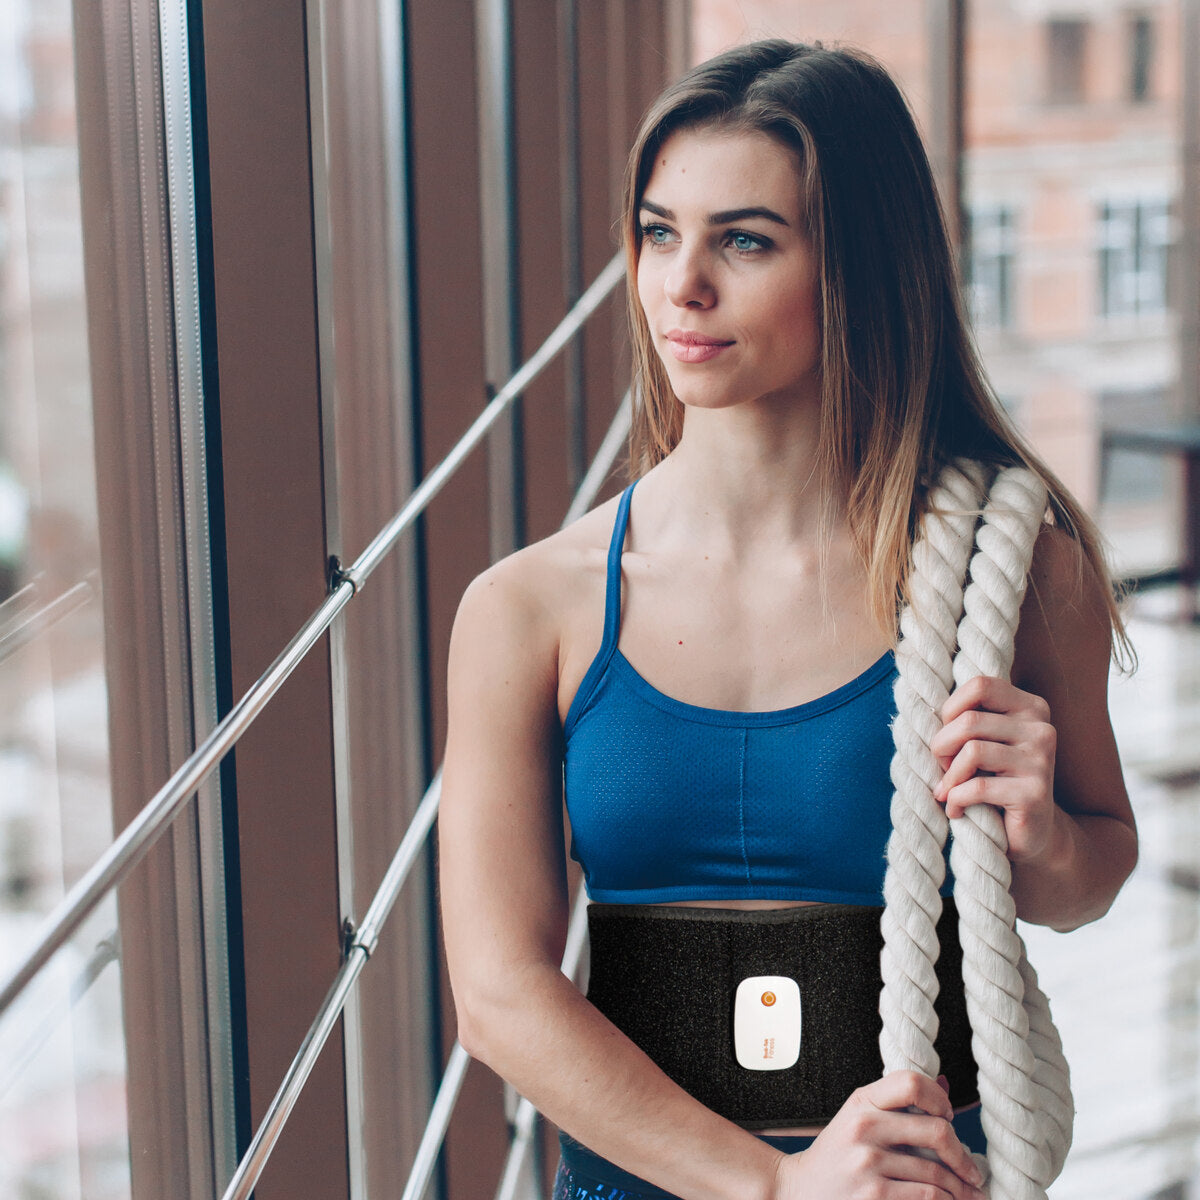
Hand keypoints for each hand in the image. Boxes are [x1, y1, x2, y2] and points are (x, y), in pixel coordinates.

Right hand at [771, 1073, 985, 1199]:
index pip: (911, 1083)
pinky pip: (927, 1196)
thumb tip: (945, 1086)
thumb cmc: (837, 1154)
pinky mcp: (874, 1196)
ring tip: (970, 1194)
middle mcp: (864, 1127)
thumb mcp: (859, 1118)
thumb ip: (897, 1104)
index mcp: (861, 1100)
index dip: (940, 1099)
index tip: (949, 1118)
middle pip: (937, 1131)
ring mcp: (868, 1163)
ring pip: (937, 1173)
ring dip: (961, 1188)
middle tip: (973, 1170)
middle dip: (963, 1155)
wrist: (799, 1188)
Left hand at [930, 675, 1058, 863]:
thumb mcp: (984, 741)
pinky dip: (955, 800)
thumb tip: (925, 709)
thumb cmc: (996, 780)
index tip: (947, 736)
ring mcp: (1042, 761)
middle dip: (942, 746)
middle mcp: (1042, 730)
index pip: (980, 685)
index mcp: (1031, 707)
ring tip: (948, 790)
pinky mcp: (1035, 794)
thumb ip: (966, 718)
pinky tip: (955, 810)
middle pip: (969, 721)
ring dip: (949, 775)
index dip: (951, 709)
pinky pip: (977, 787)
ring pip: (972, 751)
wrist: (1031, 833)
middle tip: (943, 768)